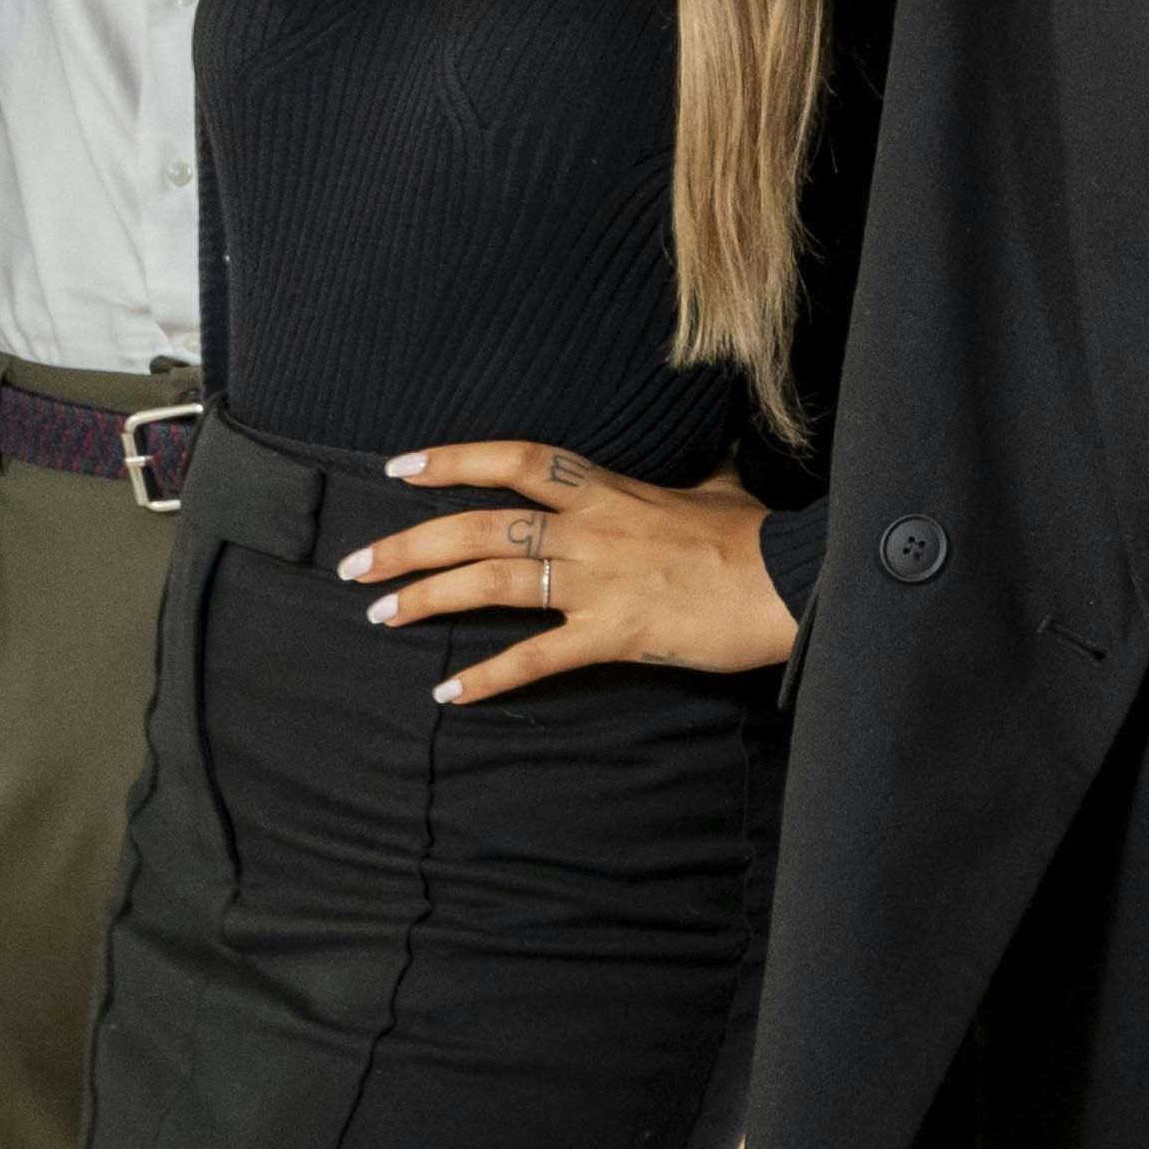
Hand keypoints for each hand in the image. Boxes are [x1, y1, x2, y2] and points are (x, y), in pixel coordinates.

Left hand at [343, 441, 790, 701]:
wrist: (793, 578)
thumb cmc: (757, 535)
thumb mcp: (720, 487)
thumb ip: (691, 475)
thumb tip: (704, 455)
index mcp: (609, 490)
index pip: (517, 460)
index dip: (453, 459)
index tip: (399, 468)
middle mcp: (591, 530)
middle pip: (479, 527)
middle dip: (409, 544)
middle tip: (354, 565)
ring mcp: (599, 582)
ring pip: (492, 583)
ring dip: (427, 599)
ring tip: (379, 615)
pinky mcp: (615, 635)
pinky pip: (537, 659)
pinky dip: (488, 677)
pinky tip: (448, 693)